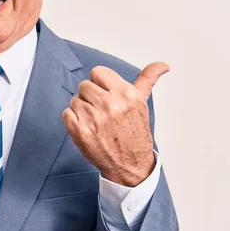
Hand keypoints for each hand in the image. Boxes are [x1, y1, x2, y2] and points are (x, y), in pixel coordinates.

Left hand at [62, 62, 168, 186]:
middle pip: (84, 85)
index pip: (98, 72)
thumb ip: (147, 79)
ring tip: (96, 122)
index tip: (106, 95)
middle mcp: (111, 105)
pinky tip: (87, 128)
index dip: (100, 84)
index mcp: (127, 94)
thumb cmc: (135, 132)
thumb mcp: (142, 103)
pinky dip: (73, 121)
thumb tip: (163, 65)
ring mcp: (94, 119)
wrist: (130, 164)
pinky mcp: (80, 132)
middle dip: (90, 97)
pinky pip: (66, 114)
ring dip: (82, 110)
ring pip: (75, 100)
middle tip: (102, 111)